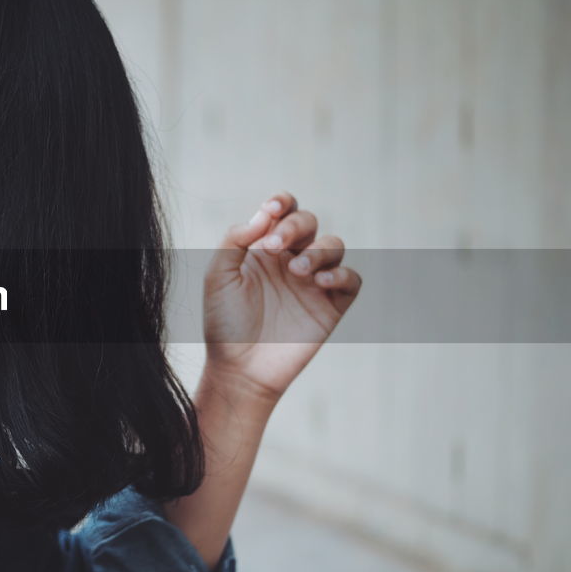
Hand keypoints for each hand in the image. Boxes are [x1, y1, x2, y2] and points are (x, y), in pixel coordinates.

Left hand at [202, 191, 360, 401]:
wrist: (239, 369)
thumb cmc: (224, 322)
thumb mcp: (218, 276)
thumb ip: (235, 239)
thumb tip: (263, 214)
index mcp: (264, 249)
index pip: (282, 211)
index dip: (282, 202)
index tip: (271, 208)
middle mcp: (291, 260)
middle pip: (309, 222)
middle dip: (294, 226)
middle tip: (273, 246)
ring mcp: (313, 283)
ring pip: (334, 245)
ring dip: (318, 250)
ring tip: (296, 270)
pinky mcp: (331, 307)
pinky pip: (351, 280)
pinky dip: (341, 275)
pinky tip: (319, 282)